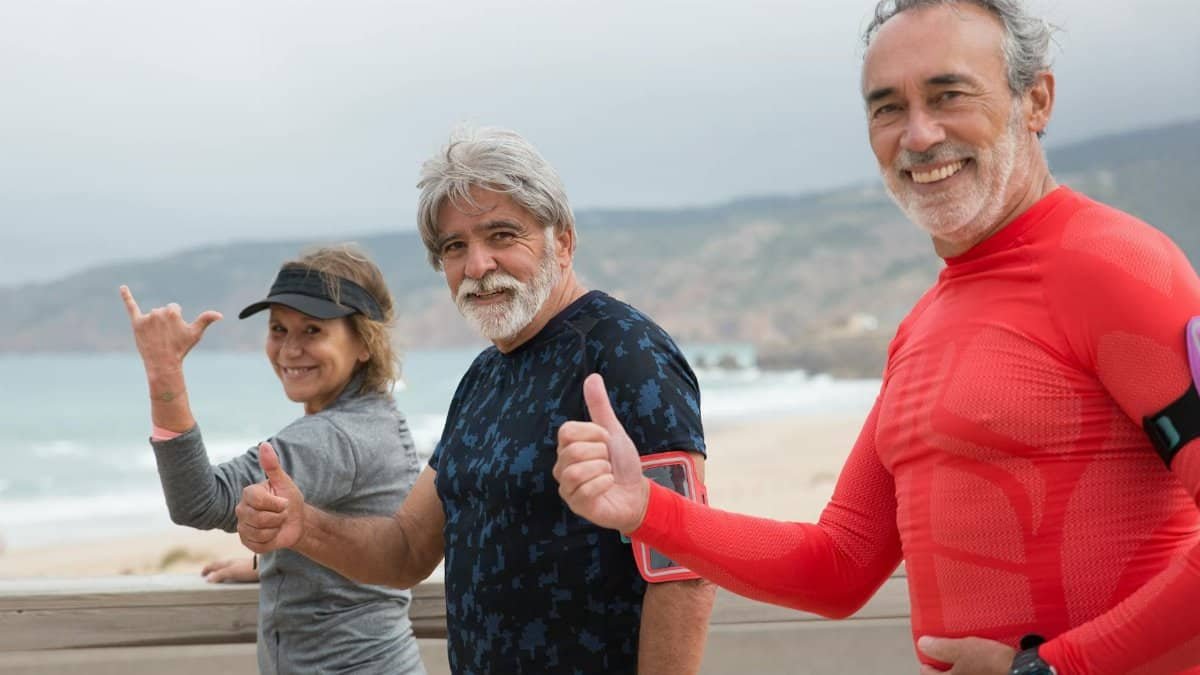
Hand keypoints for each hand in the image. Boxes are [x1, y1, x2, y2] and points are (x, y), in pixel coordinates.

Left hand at [119, 285, 221, 374]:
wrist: (163, 363)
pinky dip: (126, 296)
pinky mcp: (136, 323)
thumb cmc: (181, 348)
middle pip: (163, 311)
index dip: (176, 322)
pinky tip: (123, 287)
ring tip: (157, 338)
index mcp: (172, 311)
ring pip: (152, 315)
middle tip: (166, 337)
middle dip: (165, 323)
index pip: (174, 309)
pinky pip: (131, 306)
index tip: (175, 333)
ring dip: (155, 324)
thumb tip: (219, 315)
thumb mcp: (195, 334)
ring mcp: (146, 318)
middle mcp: (158, 311)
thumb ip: (206, 319)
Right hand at [202, 557, 258, 582]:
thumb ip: (220, 574)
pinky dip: (230, 575)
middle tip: (208, 576)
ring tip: (219, 579)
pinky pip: (235, 572)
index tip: (202, 574)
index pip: (214, 565)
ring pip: (228, 568)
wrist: (267, 568)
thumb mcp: (232, 572)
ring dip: (222, 573)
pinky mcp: (248, 570)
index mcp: (228, 562)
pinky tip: (234, 580)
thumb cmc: (249, 569)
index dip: (207, 569)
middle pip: (221, 565)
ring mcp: (241, 566)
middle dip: (213, 570)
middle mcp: (234, 563)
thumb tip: (208, 579)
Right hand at [236, 442, 306, 553]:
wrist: (296, 522)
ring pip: (260, 532)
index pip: (259, 500)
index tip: (284, 502)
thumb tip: (264, 445)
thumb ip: (273, 466)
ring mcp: (242, 526)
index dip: (277, 504)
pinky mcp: (246, 542)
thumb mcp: (285, 483)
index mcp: (249, 493)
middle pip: (260, 518)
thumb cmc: (290, 500)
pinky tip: (273, 534)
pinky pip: (259, 544)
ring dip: (276, 528)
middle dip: (279, 517)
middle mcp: (241, 509)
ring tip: (278, 523)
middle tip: (282, 513)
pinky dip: (271, 540)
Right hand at [554, 373, 648, 533]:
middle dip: (601, 454)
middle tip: (608, 461)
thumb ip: (600, 407)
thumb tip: (592, 377)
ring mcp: (567, 487)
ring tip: (608, 473)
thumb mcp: (613, 431)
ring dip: (602, 470)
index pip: (567, 431)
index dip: (593, 433)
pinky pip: (586, 490)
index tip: (606, 440)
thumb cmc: (622, 463)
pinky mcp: (576, 505)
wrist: (637, 493)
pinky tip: (609, 485)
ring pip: (577, 471)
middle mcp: (561, 466)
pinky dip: (605, 484)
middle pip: (574, 451)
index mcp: (567, 447)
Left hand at [918, 636, 1015, 674]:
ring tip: (966, 658)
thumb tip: (924, 644)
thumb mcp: (962, 649)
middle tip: (946, 657)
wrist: (1022, 672)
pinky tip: (982, 662)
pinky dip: (976, 670)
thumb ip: (941, 648)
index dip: (927, 663)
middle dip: (946, 668)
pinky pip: (977, 674)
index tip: (928, 657)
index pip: (928, 674)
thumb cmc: (992, 664)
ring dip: (963, 668)